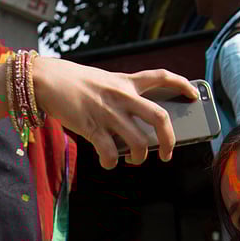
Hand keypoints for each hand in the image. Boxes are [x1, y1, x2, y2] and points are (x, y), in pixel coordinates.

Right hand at [31, 57, 198, 168]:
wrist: (45, 79)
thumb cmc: (74, 83)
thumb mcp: (104, 81)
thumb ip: (122, 97)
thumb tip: (137, 129)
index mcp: (127, 82)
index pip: (162, 77)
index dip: (182, 85)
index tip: (194, 95)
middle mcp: (122, 96)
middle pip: (160, 117)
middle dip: (170, 140)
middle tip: (167, 153)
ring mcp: (108, 112)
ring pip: (139, 142)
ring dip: (140, 158)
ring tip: (134, 160)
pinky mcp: (92, 127)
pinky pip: (111, 153)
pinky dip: (112, 163)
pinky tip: (108, 162)